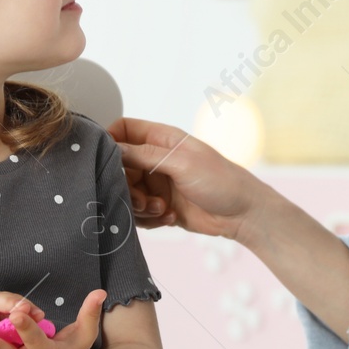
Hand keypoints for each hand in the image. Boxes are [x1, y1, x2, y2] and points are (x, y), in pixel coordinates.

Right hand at [107, 117, 265, 240]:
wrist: (243, 215)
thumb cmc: (221, 181)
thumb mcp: (182, 163)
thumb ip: (145, 155)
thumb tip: (113, 148)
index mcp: (162, 139)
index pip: (123, 130)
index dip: (109, 142)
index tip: (105, 161)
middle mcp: (156, 159)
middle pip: (119, 167)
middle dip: (125, 185)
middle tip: (142, 198)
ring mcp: (157, 183)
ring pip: (126, 193)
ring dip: (139, 205)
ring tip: (161, 208)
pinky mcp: (160, 206)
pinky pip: (139, 213)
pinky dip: (150, 218)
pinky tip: (170, 217)